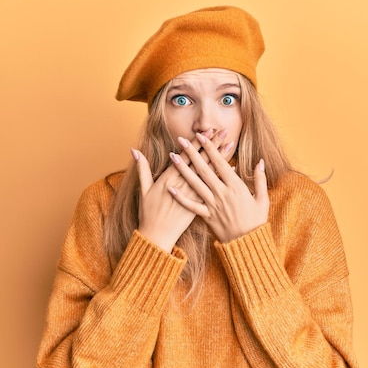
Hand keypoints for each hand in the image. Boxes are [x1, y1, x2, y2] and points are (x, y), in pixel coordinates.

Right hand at [133, 132, 230, 251]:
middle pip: (200, 161)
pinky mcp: (200, 205)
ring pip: (209, 173)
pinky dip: (223, 180)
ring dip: (220, 159)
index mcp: (170, 178)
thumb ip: (142, 168)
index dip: (197, 142)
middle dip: (212, 145)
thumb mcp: (144, 189)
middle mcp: (183, 184)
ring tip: (230, 146)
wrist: (157, 235)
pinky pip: (215, 188)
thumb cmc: (149, 213)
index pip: (186, 156)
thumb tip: (134, 150)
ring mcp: (192, 195)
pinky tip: (233, 170)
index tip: (206, 131)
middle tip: (223, 131)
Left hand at [167, 133, 268, 242]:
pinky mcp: (207, 216)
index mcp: (236, 187)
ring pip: (195, 184)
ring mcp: (213, 205)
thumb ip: (261, 179)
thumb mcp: (263, 199)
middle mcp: (222, 193)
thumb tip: (260, 161)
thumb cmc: (257, 221)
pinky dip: (180, 197)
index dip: (211, 148)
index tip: (202, 136)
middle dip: (192, 153)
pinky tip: (169, 188)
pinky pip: (191, 206)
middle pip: (204, 169)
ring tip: (172, 157)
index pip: (220, 163)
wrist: (249, 244)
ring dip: (183, 169)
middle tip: (181, 139)